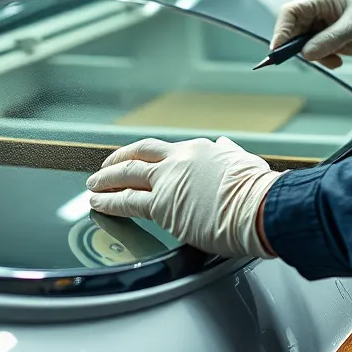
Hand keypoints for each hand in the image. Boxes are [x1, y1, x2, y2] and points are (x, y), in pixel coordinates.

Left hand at [86, 137, 281, 257]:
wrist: (259, 206)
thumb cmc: (257, 190)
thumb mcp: (243, 161)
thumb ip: (228, 153)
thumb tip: (224, 145)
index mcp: (199, 149)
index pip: (166, 151)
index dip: (148, 156)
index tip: (140, 160)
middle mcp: (179, 159)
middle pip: (140, 154)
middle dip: (119, 160)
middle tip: (105, 167)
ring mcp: (168, 180)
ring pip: (127, 174)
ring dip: (106, 180)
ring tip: (92, 185)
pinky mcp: (161, 205)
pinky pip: (126, 201)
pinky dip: (108, 201)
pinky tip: (97, 203)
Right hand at [272, 0, 351, 68]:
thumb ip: (330, 39)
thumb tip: (306, 54)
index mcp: (322, 0)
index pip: (291, 12)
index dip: (282, 29)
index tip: (279, 49)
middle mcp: (319, 13)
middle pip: (293, 29)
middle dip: (296, 46)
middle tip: (307, 59)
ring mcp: (323, 28)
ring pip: (303, 45)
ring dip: (314, 56)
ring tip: (334, 59)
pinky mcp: (330, 41)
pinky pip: (316, 53)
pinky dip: (323, 60)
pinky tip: (338, 60)